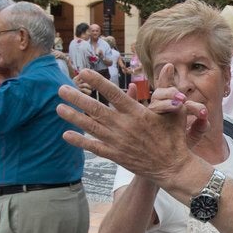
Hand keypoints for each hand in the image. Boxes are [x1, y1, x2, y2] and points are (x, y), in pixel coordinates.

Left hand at [58, 70, 202, 190]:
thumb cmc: (174, 137)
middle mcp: (124, 126)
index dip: (97, 82)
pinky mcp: (116, 155)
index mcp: (136, 113)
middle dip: (77, 98)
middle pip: (95, 109)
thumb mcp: (173, 109)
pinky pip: (94, 147)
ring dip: (73, 117)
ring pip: (91, 127)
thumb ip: (167, 86)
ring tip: (59, 108)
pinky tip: (66, 135)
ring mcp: (118, 142)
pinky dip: (79, 141)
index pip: (113, 93)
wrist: (172, 167)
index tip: (84, 72)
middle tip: (61, 89)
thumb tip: (167, 65)